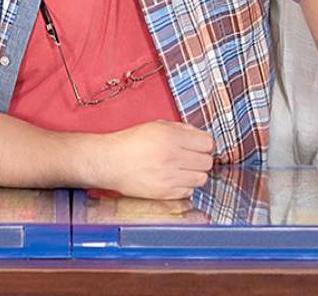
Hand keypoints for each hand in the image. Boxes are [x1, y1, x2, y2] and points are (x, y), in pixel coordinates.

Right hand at [97, 120, 214, 199]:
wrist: (109, 162)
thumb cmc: (130, 143)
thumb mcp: (156, 125)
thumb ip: (181, 129)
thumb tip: (199, 136)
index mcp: (171, 136)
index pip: (208, 142)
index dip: (203, 144)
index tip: (197, 146)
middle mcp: (172, 156)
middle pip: (207, 161)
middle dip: (200, 159)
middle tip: (189, 158)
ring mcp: (169, 176)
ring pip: (201, 178)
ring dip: (194, 174)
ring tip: (181, 170)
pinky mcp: (164, 193)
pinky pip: (189, 191)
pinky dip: (184, 186)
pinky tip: (172, 179)